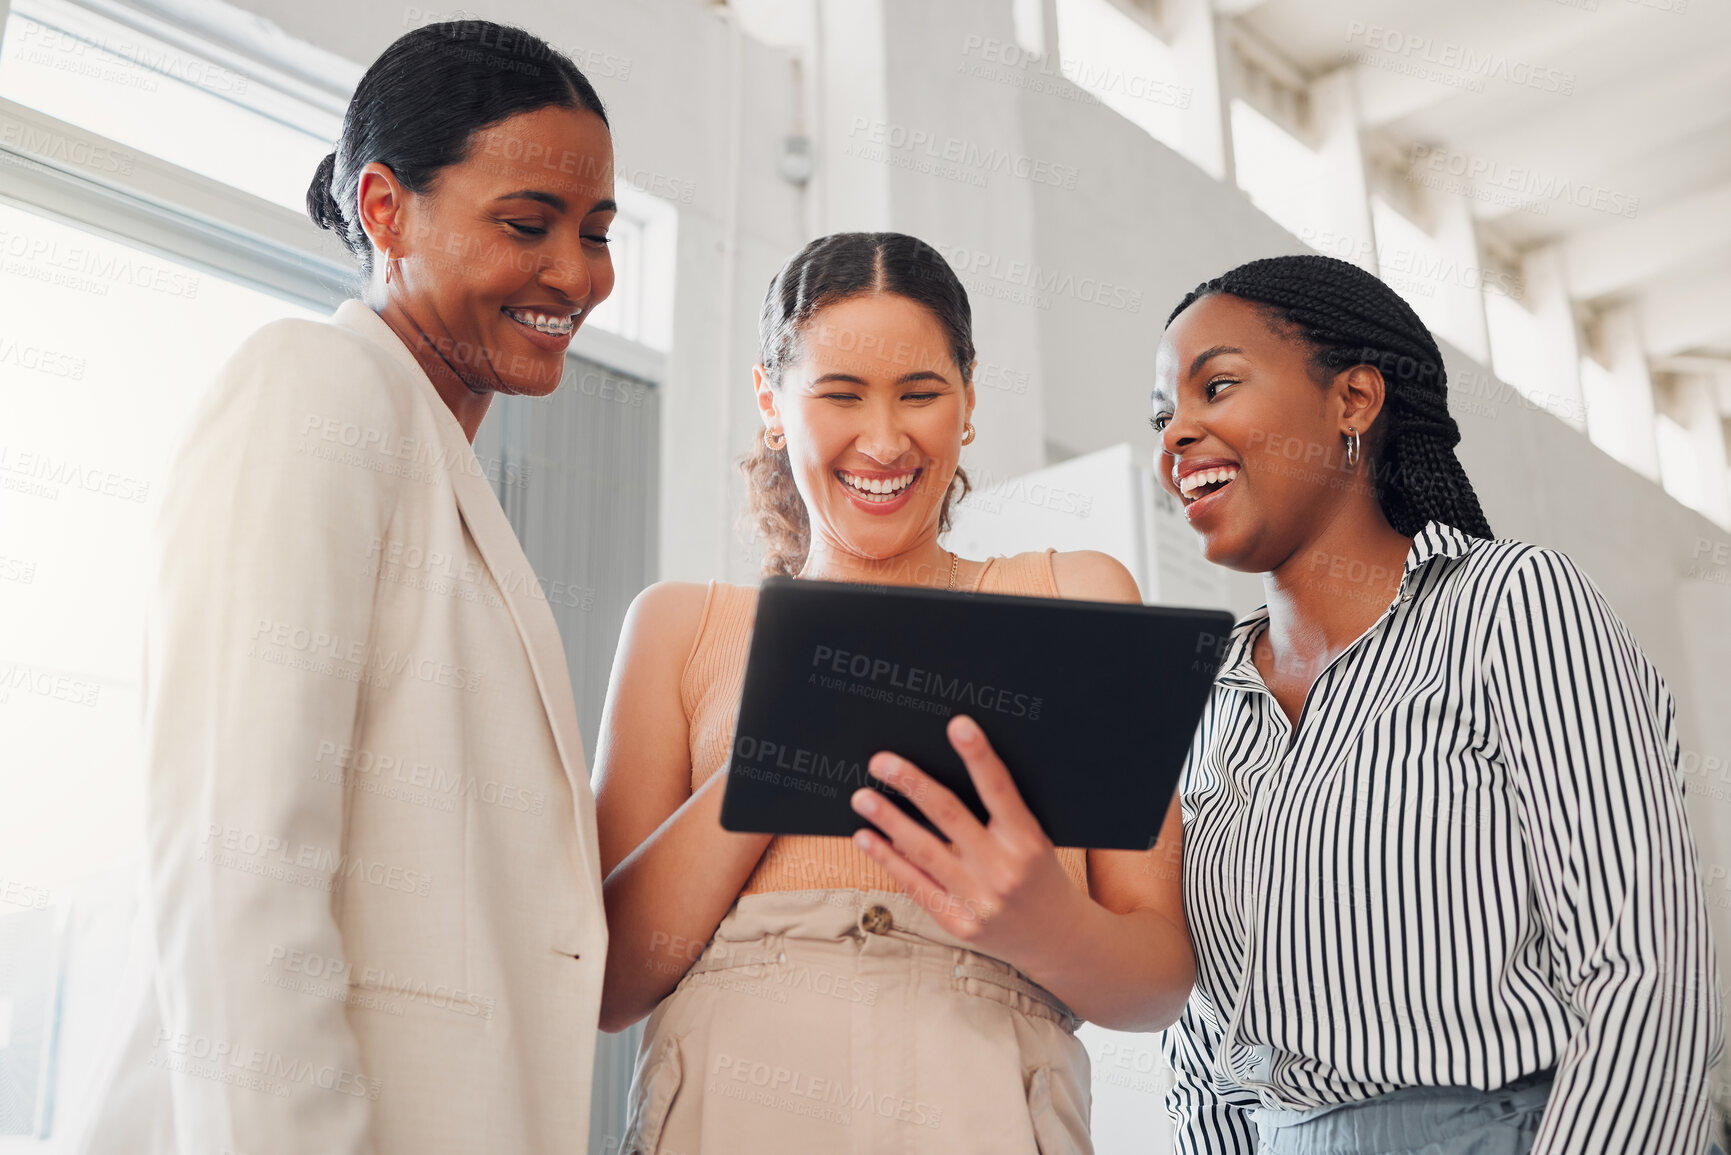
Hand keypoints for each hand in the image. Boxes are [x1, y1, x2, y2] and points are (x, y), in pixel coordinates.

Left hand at [849, 714, 1083, 964]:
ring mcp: (981, 900)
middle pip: (950, 816)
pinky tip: (868, 839)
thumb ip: (1001, 814)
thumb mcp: (1034, 840)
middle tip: (881, 763)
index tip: (957, 725)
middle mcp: (1004, 869)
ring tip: (863, 798)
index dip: (979, 756)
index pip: (1000, 790)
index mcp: (1028, 841)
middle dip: (912, 784)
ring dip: (889, 820)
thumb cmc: (1039, 876)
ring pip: (925, 851)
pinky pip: (917, 886)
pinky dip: (888, 860)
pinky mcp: (960, 924)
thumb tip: (942, 776)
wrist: (1057, 939)